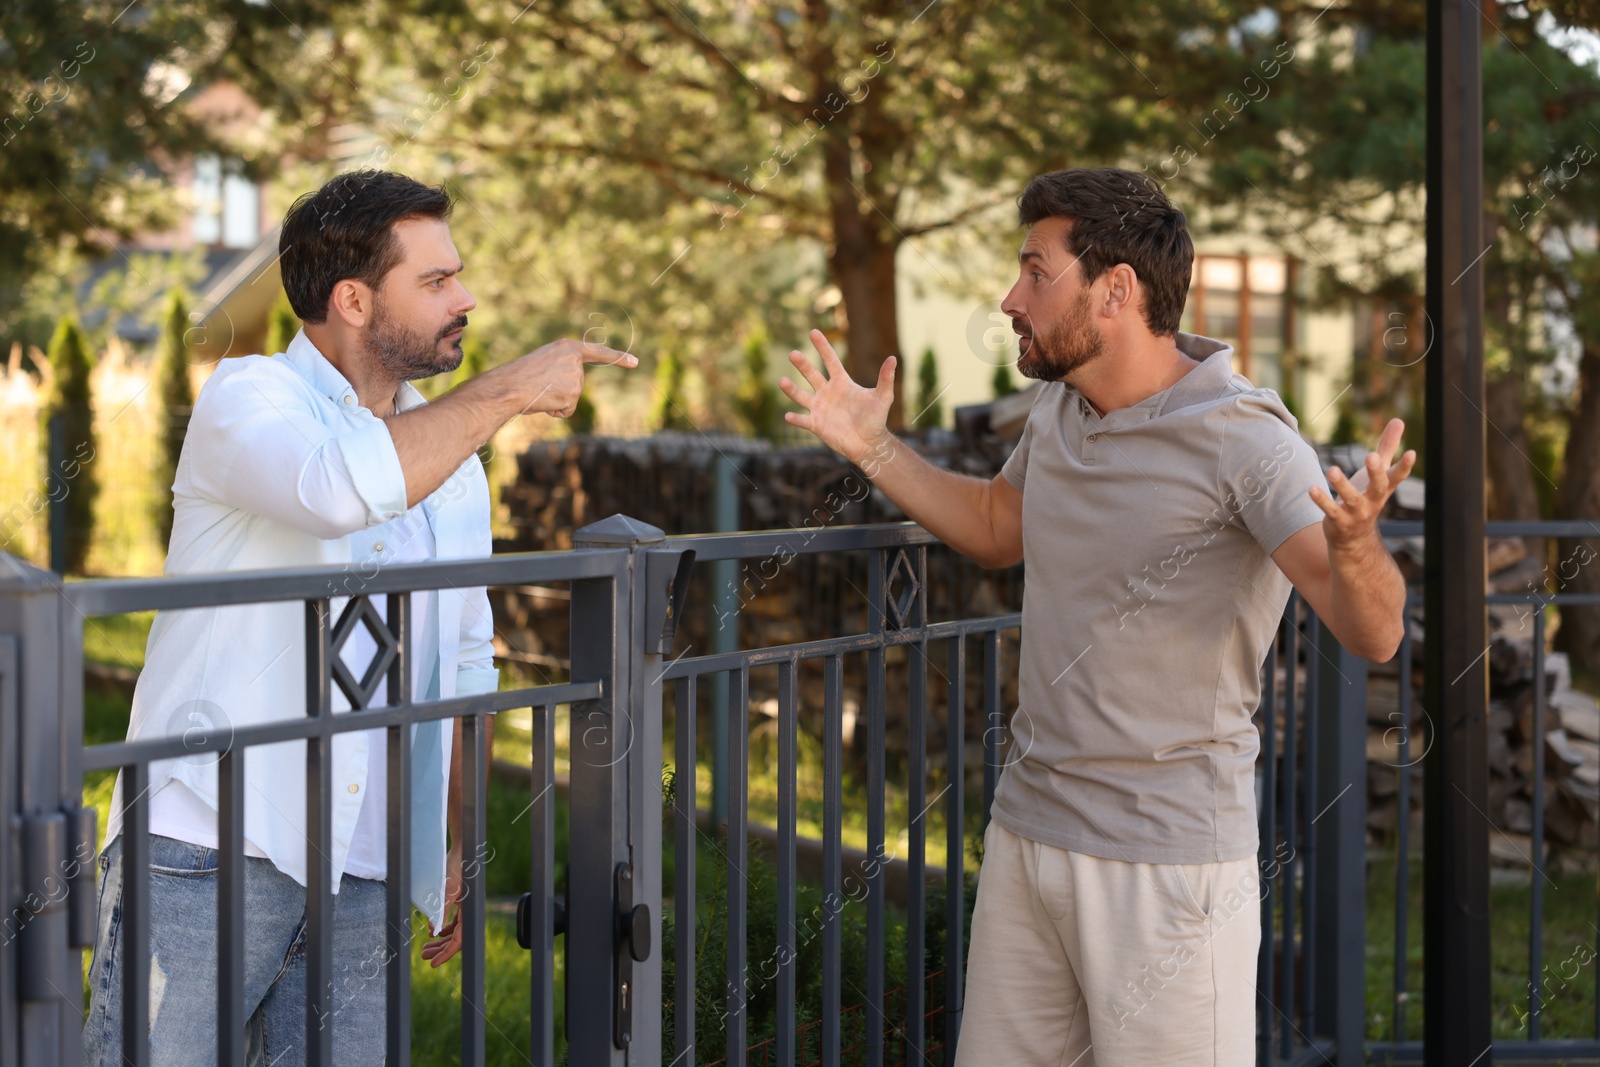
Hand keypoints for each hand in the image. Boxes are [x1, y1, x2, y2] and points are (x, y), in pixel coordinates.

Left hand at [420, 844, 464, 967]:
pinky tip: (433, 931)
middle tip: (424, 956)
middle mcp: (468, 912)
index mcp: (469, 912)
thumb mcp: (446, 892)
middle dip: (440, 949)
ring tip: (426, 948)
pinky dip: (443, 928)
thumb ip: (441, 911)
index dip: (446, 954)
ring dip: (440, 940)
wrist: (462, 850)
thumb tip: (434, 931)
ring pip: (453, 931)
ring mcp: (465, 908)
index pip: (458, 941)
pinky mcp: (460, 901)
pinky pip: (453, 921)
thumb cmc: (456, 869)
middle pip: (455, 939)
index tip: (433, 964)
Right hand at [508, 339, 636, 417]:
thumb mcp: (541, 364)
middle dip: (561, 391)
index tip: (635, 362)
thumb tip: (567, 389)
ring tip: (539, 392)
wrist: (508, 386)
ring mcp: (576, 376)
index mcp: (566, 347)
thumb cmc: (517, 377)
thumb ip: (559, 369)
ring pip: (572, 398)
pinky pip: (567, 410)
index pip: (598, 352)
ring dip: (556, 401)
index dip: (618, 358)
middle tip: (539, 387)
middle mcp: (574, 359)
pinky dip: (555, 411)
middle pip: (577, 384)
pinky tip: (544, 402)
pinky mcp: (574, 393)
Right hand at [779, 329, 895, 465]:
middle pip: (812, 375)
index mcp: (841, 383)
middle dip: (802, 365)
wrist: (869, 443)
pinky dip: (796, 419)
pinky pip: (803, 420)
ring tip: (782, 381)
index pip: (830, 361)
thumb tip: (893, 359)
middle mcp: (827, 393)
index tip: (813, 332)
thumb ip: (885, 378)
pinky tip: (788, 415)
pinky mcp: (816, 425)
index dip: (823, 347)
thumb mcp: (883, 397)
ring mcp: (820, 408)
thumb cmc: (876, 419)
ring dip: (791, 390)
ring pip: (801, 396)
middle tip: (793, 354)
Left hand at [1311, 417, 1415, 548]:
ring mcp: (1357, 513)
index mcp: (1383, 488)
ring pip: (1352, 499)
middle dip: (1376, 472)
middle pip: (1378, 486)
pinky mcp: (1339, 522)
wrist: (1355, 539)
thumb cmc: (1367, 497)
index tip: (1411, 452)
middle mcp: (1373, 501)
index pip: (1397, 476)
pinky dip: (1321, 500)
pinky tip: (1311, 489)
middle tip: (1371, 456)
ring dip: (1342, 485)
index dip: (1405, 466)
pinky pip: (1330, 511)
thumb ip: (1387, 447)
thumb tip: (1399, 420)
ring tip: (1332, 470)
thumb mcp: (1378, 473)